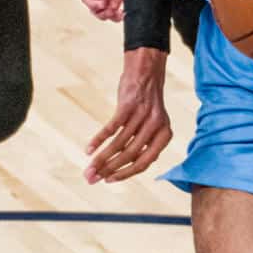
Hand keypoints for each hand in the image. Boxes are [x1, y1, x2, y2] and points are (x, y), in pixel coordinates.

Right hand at [80, 0, 122, 21]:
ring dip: (110, 17)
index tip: (101, 4)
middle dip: (100, 13)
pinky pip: (123, 8)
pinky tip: (125, 14)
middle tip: (109, 12)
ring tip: (118, 15)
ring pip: (109, 11)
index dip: (91, 4)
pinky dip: (121, 14)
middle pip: (97, 7)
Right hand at [85, 47, 171, 183]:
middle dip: (109, 170)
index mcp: (165, 135)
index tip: (109, 180)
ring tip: (88, 168)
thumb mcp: (153, 124)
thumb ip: (145, 144)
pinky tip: (88, 149)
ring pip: (119, 144)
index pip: (144, 162)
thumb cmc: (146, 103)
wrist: (146, 71)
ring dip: (101, 158)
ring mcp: (142, 115)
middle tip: (91, 179)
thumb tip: (126, 166)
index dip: (126, 174)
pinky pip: (112, 128)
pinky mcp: (128, 105)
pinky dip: (99, 140)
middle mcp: (156, 127)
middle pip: (130, 155)